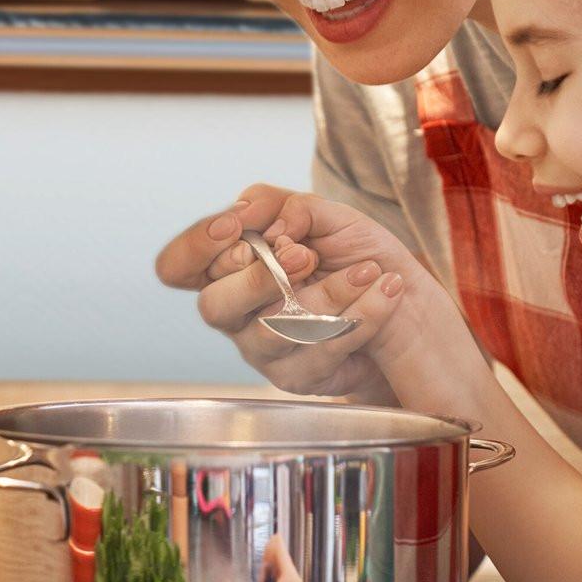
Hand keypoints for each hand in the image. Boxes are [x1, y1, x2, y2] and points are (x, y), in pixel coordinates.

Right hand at [153, 184, 425, 399]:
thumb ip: (282, 204)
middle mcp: (234, 312)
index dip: (197, 247)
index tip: (237, 226)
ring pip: (275, 331)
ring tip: (366, 271)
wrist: (404, 300)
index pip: (177, 266)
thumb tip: (252, 212)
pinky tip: (384, 289)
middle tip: (302, 256)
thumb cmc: (351, 254)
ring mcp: (262, 349)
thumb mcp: (322, 215)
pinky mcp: (296, 377)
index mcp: (227, 268)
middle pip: (213, 306)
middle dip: (258, 279)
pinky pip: (321, 351)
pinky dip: (360, 315)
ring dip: (326, 295)